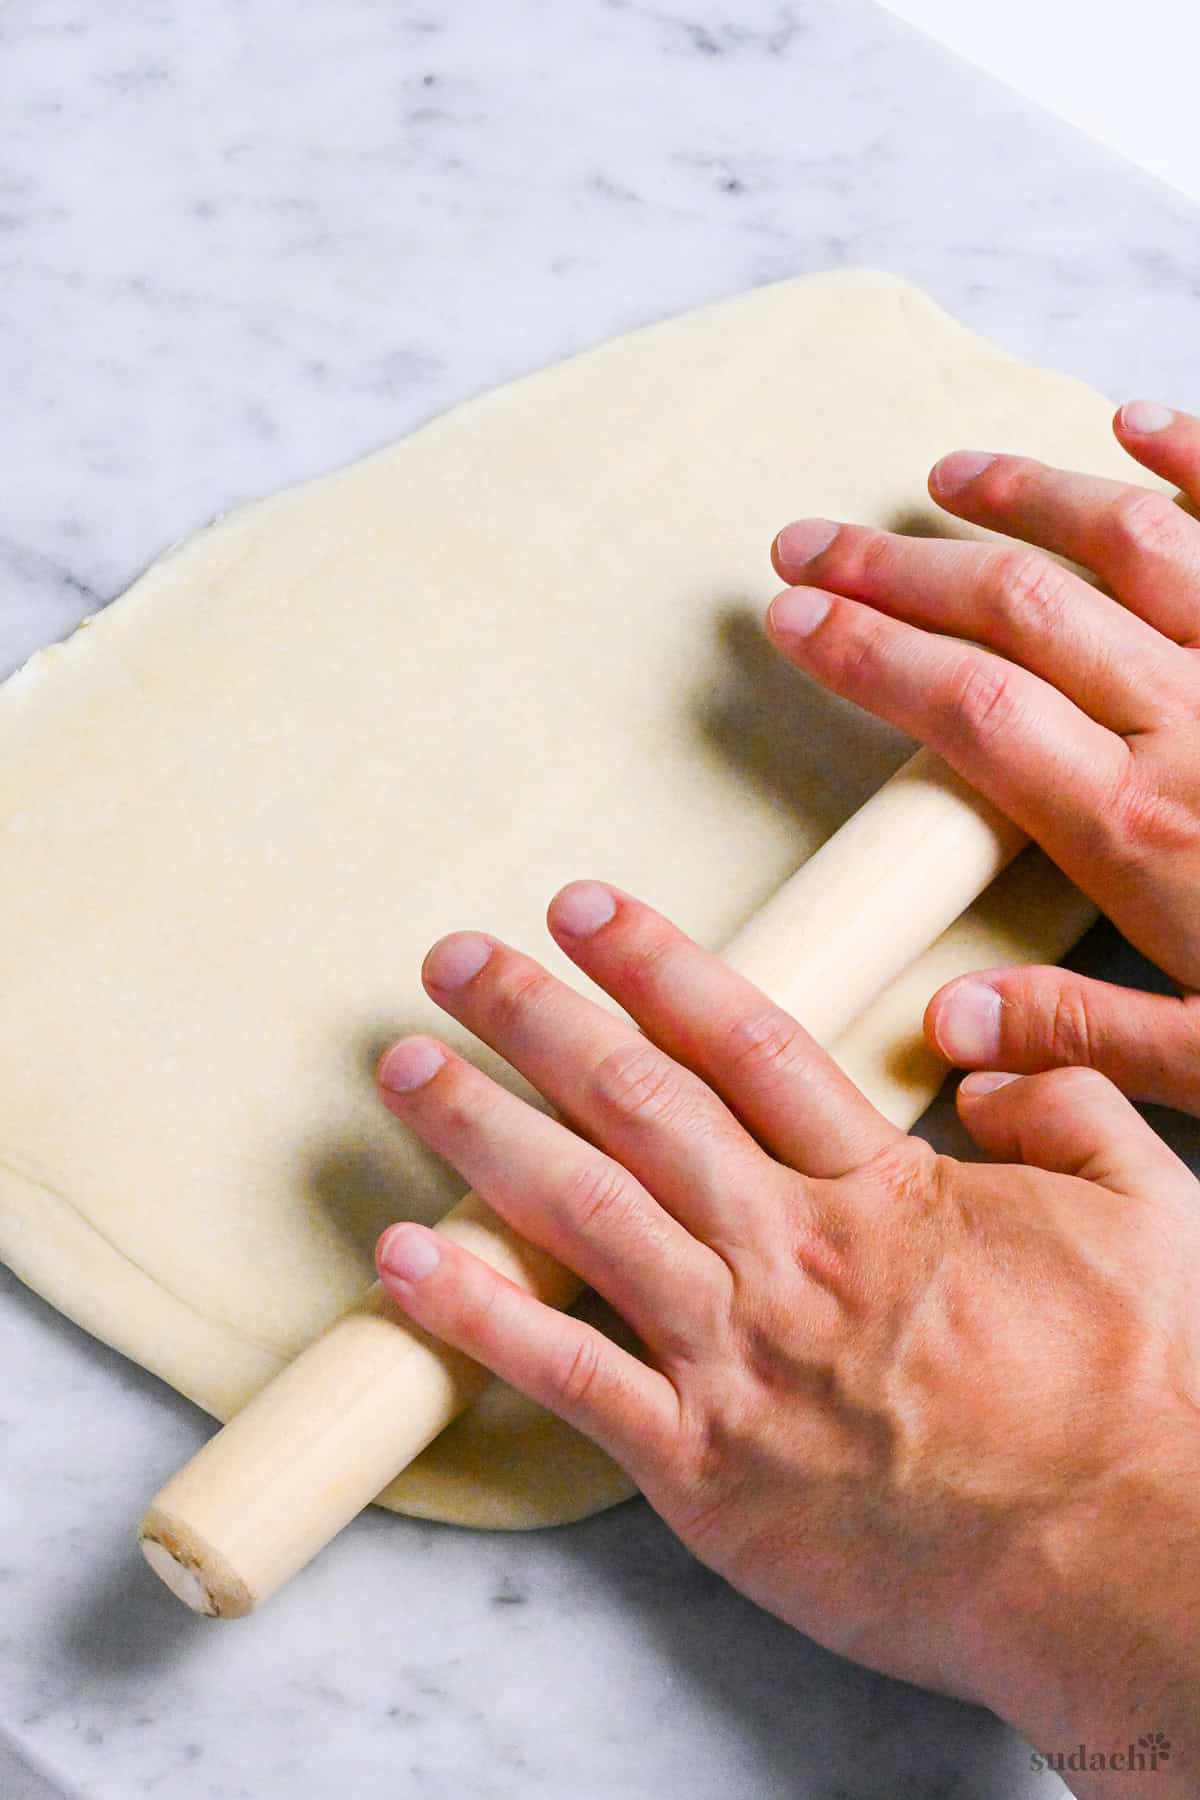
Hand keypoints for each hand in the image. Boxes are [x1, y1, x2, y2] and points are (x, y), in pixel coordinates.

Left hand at [373, 884, 1199, 1792]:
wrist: (1134, 1565)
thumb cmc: (1143, 1398)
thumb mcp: (1147, 1211)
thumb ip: (1066, 1108)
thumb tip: (987, 1059)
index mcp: (879, 1190)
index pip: (740, 1042)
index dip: (652, 964)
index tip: (580, 909)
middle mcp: (789, 1253)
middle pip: (636, 1104)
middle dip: (535, 1018)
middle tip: (454, 960)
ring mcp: (738, 1357)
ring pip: (584, 1211)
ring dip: (482, 1130)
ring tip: (407, 1067)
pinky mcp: (703, 1466)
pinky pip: (566, 1375)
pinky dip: (476, 1314)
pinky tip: (402, 1261)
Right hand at [768, 401, 1199, 1111]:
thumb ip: (1085, 1038)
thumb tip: (950, 1030)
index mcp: (1147, 831)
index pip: (972, 713)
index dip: (868, 654)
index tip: (791, 618)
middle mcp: (1195, 729)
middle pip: (1021, 613)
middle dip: (899, 571)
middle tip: (810, 543)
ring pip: (1130, 546)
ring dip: (1027, 499)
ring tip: (942, 474)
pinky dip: (1198, 462)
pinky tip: (1138, 424)